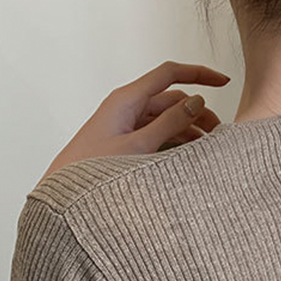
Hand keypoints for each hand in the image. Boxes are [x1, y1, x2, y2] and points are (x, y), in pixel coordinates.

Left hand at [36, 61, 230, 186]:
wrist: (58, 206)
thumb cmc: (88, 177)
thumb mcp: (137, 148)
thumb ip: (170, 123)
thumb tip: (198, 101)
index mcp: (126, 100)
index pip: (170, 73)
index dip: (199, 74)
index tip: (223, 82)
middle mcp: (126, 108)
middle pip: (172, 99)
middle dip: (198, 111)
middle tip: (219, 132)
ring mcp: (125, 126)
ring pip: (166, 119)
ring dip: (188, 129)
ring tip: (208, 148)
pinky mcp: (124, 145)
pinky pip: (156, 135)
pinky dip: (175, 141)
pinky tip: (188, 157)